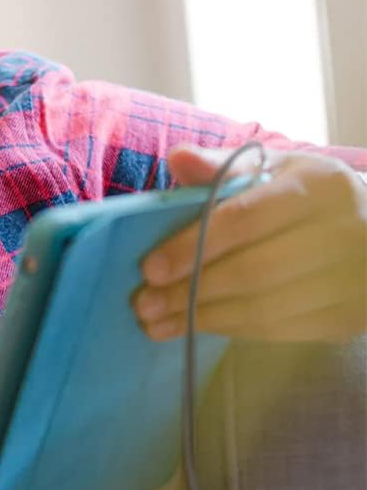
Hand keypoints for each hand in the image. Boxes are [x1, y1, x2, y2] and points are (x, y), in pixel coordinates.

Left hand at [132, 144, 366, 342]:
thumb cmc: (305, 196)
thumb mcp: (271, 169)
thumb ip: (220, 166)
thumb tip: (177, 158)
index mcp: (317, 186)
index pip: (242, 220)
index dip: (192, 247)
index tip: (149, 269)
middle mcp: (344, 232)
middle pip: (253, 271)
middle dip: (191, 291)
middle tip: (145, 304)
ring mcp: (354, 280)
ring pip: (266, 309)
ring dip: (205, 318)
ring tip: (159, 323)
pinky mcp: (352, 317)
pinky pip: (283, 331)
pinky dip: (235, 330)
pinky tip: (199, 327)